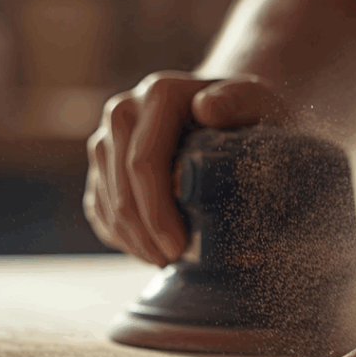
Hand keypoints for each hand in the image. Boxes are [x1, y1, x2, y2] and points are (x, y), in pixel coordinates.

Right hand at [84, 72, 288, 265]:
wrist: (229, 106)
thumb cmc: (250, 111)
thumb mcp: (257, 101)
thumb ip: (239, 100)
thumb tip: (206, 109)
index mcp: (160, 94)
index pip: (144, 162)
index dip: (156, 212)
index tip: (178, 246)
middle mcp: (125, 110)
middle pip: (120, 186)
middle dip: (142, 233)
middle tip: (170, 262)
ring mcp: (108, 135)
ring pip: (105, 198)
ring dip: (130, 238)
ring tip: (162, 261)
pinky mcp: (102, 159)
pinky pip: (98, 204)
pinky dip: (119, 233)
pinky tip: (145, 250)